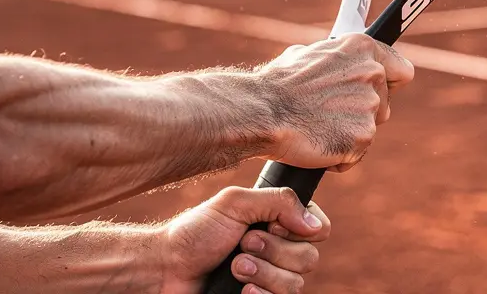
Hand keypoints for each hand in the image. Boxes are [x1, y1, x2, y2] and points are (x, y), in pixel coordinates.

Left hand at [162, 186, 330, 293]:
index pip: (319, 228)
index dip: (299, 229)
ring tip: (235, 268)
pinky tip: (241, 290)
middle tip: (243, 245)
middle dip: (273, 252)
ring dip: (262, 273)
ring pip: (296, 284)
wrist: (167, 269)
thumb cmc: (196, 233)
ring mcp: (271, 278)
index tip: (271, 225)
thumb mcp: (235, 203)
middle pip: (309, 258)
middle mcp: (280, 250)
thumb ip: (279, 201)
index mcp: (279, 222)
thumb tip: (314, 224)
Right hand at [256, 34, 413, 171]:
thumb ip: (334, 60)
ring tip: (316, 128)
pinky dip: (339, 156)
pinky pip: (356, 154)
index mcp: (362, 49)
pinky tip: (316, 144)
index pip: (402, 70)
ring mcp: (370, 106)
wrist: (262, 111)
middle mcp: (372, 74)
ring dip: (348, 135)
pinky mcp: (364, 137)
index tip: (383, 92)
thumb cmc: (277, 85)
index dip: (392, 84)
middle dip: (362, 114)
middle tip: (329, 115)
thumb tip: (332, 62)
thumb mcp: (307, 55)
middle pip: (385, 105)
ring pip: (369, 130)